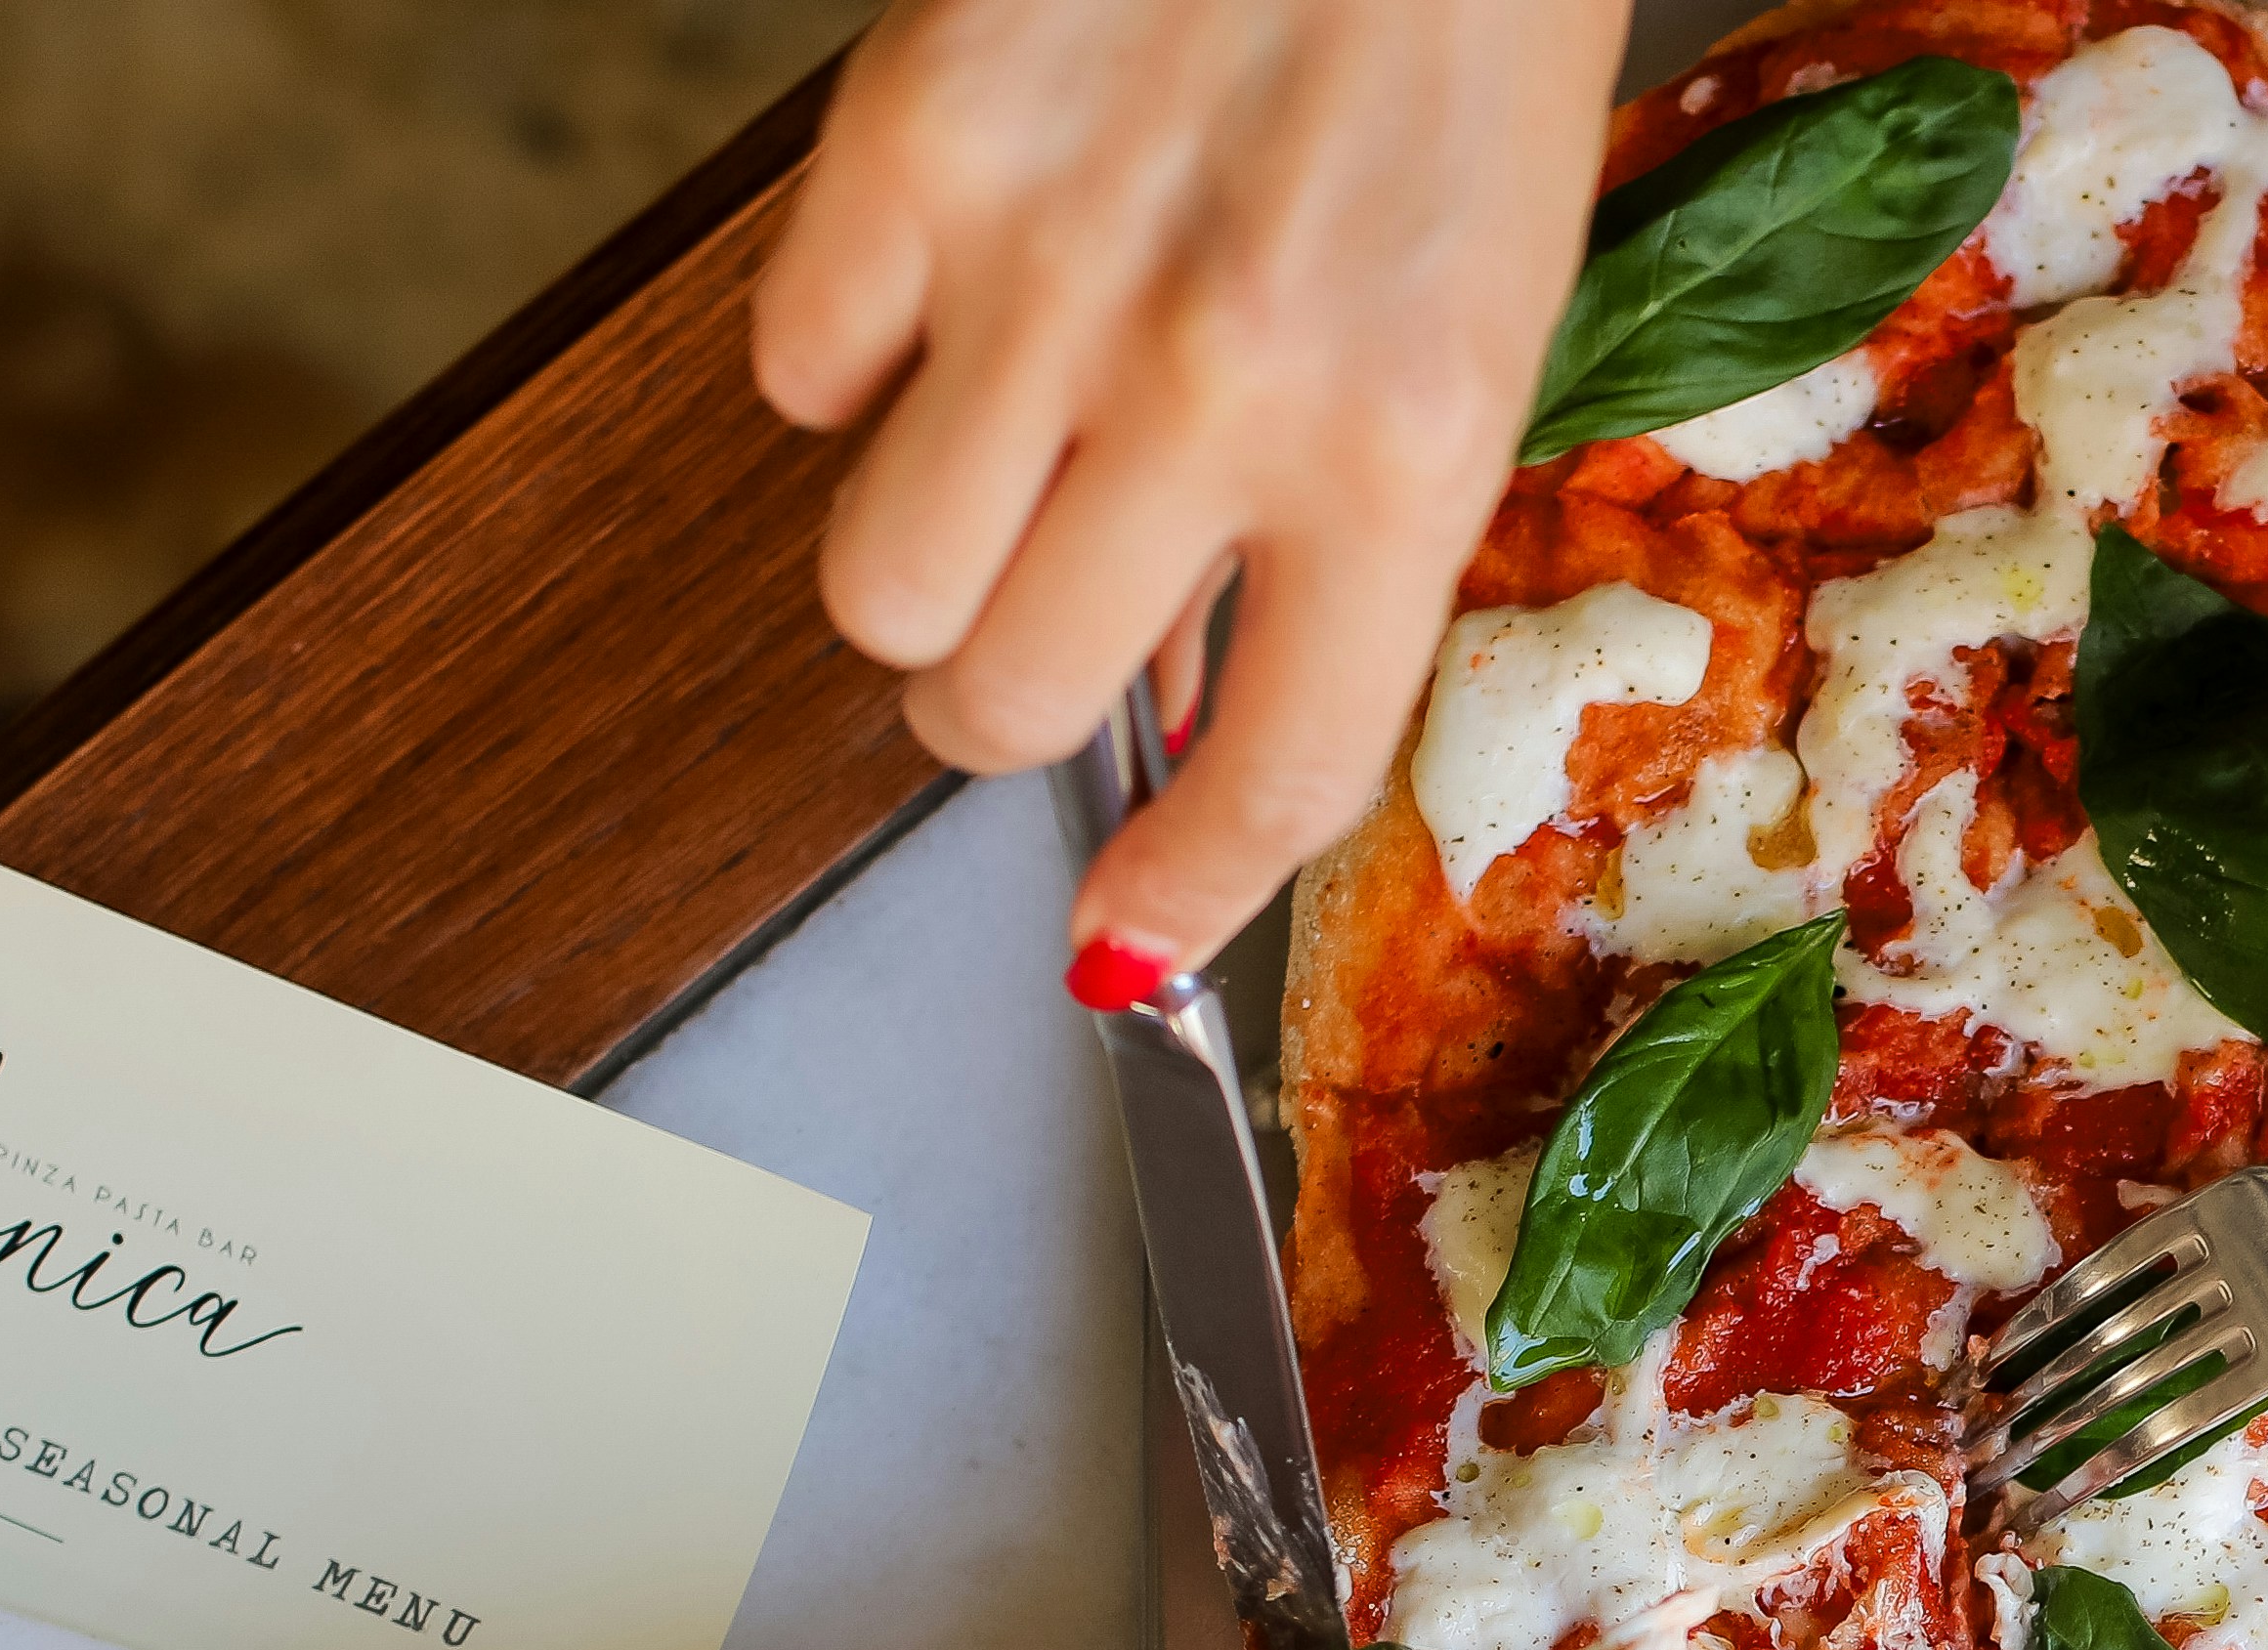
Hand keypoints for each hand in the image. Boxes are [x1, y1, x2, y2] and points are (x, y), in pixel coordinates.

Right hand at [755, 0, 1631, 982]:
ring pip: (875, 587)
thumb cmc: (1450, 50)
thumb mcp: (1472, 328)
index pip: (1265, 773)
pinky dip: (852, 354)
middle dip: (1015, 694)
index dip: (1177, 897)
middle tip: (1053, 609)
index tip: (1124, 943)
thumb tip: (1188, 724)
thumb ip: (1338, 540)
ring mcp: (1046, 268)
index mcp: (1402, 445)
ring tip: (1007, 442)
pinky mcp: (907, 141)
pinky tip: (958, 274)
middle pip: (1003, 704)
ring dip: (926, 551)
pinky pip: (795, 373)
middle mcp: (1218, 383)